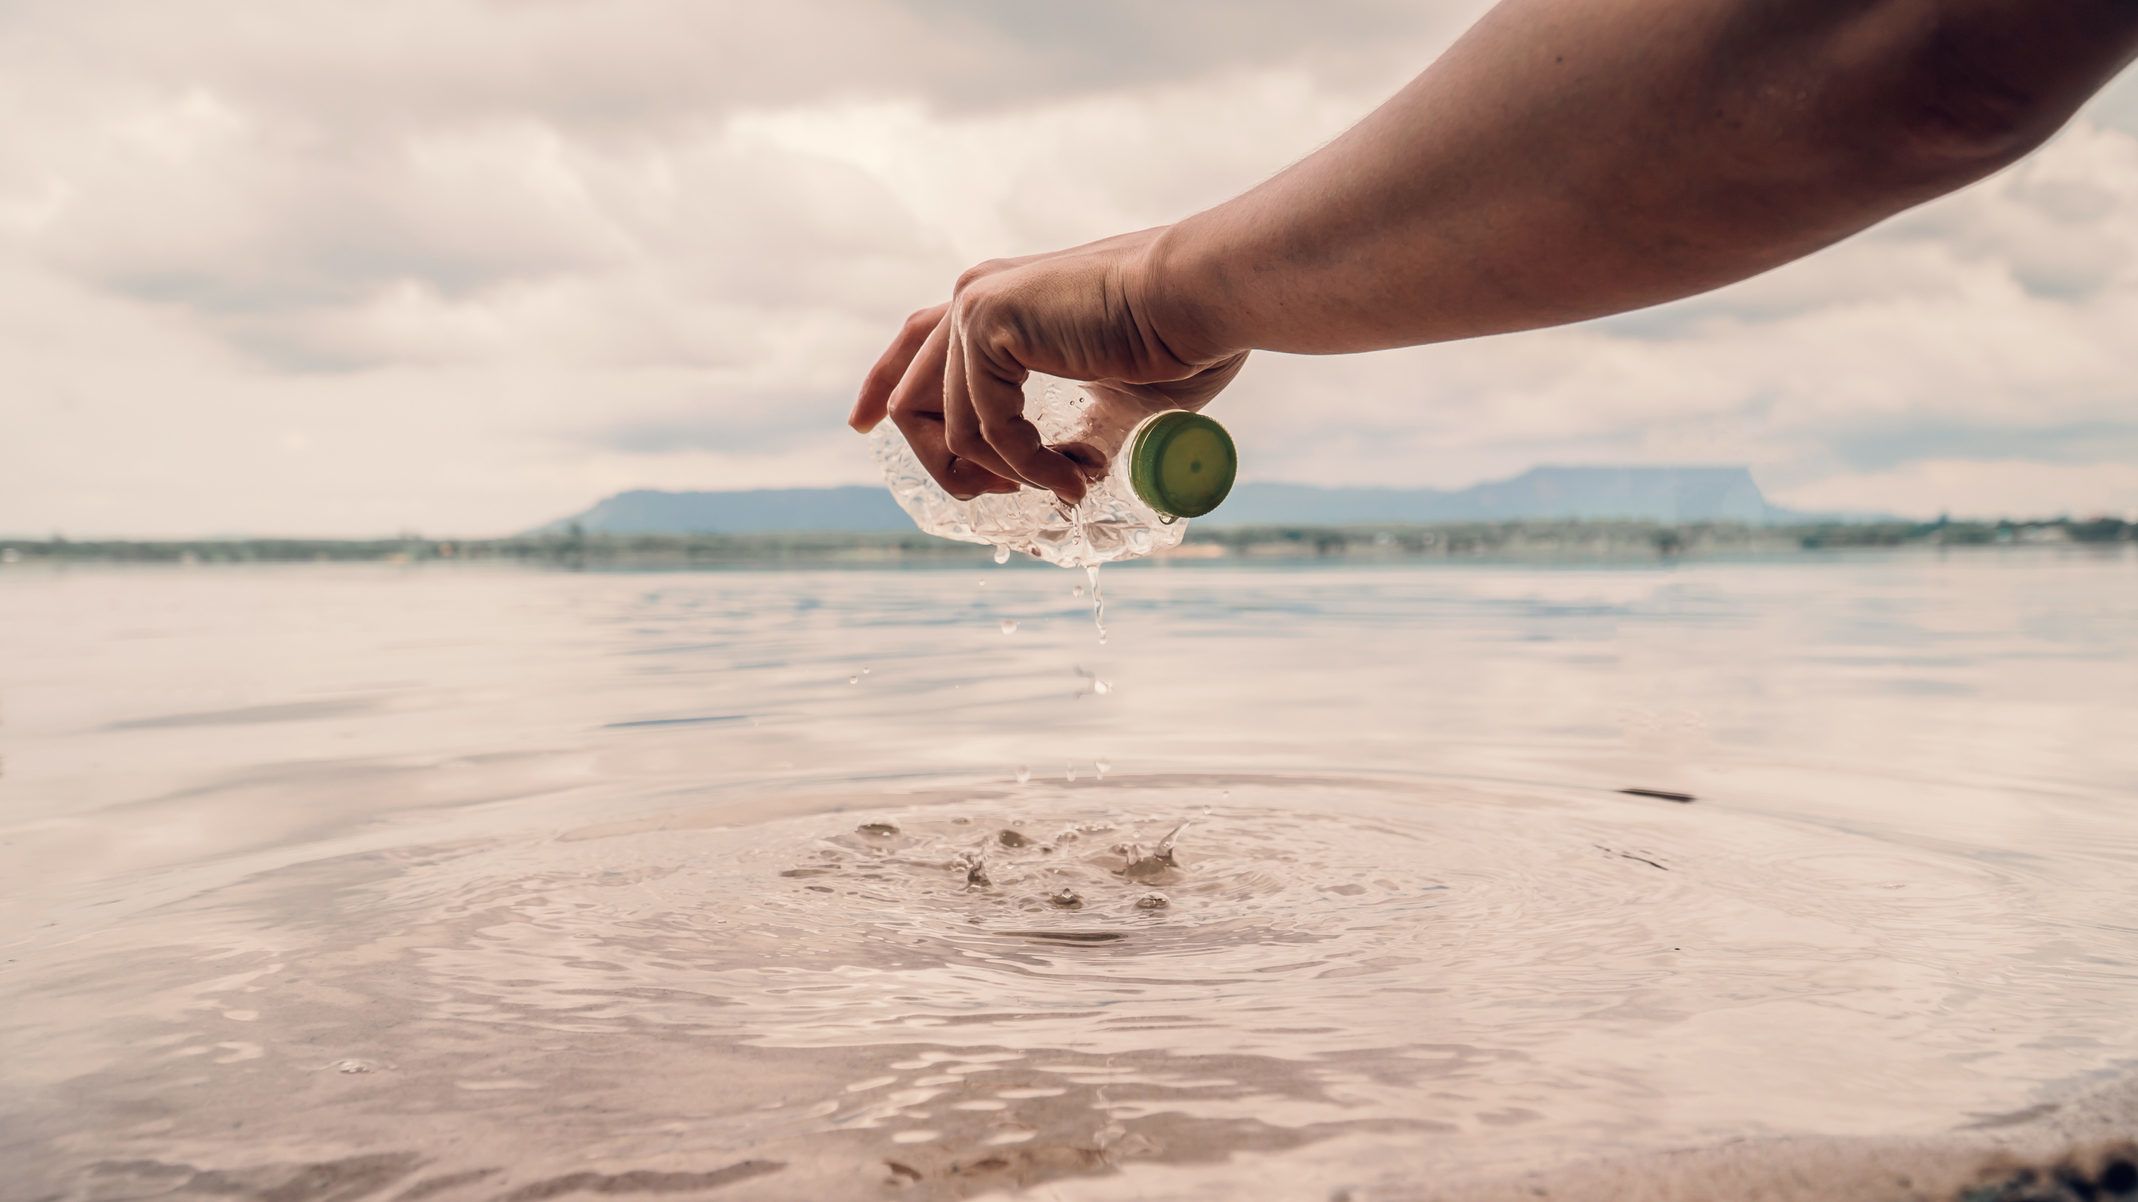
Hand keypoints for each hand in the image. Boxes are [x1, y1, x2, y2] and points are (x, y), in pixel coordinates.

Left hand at [849, 228, 1245, 504]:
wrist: (1200, 297)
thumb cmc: (1179, 338)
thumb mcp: (1118, 398)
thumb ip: (1076, 429)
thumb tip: (1066, 479)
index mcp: (999, 300)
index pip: (915, 342)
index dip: (879, 386)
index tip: (859, 427)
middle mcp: (976, 295)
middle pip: (908, 395)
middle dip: (941, 463)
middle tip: (995, 500)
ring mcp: (976, 306)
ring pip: (949, 428)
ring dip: (1010, 475)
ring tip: (1068, 487)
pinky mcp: (988, 323)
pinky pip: (985, 429)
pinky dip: (1026, 467)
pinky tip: (1070, 480)